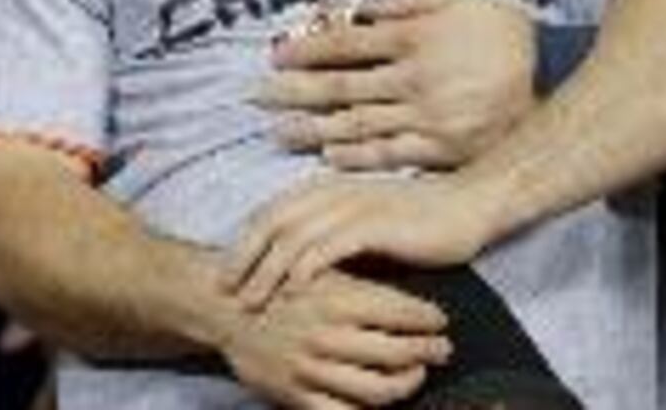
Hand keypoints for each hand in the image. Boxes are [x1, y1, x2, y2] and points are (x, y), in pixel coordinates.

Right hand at [212, 266, 452, 409]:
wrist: (224, 306)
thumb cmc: (280, 282)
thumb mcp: (321, 269)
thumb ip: (361, 283)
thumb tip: (411, 297)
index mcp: (338, 297)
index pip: (403, 313)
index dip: (430, 320)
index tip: (441, 321)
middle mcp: (328, 335)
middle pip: (399, 354)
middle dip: (429, 353)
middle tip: (442, 349)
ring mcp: (312, 368)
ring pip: (379, 389)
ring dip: (407, 384)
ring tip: (416, 375)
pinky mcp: (295, 394)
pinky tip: (378, 401)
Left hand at [225, 172, 505, 310]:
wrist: (466, 207)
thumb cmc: (415, 219)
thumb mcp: (363, 221)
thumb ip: (329, 231)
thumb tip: (294, 262)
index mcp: (325, 187)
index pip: (269, 212)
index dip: (243, 243)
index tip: (226, 275)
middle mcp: (333, 190)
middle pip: (272, 221)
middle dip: (244, 258)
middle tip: (227, 291)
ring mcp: (353, 204)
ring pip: (294, 235)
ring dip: (268, 270)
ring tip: (252, 299)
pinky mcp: (375, 222)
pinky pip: (330, 244)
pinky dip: (307, 266)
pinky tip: (295, 289)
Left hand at [261, 0, 534, 171]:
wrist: (551, 77)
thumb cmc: (501, 30)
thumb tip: (363, 7)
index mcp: (412, 36)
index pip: (344, 44)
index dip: (305, 51)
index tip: (274, 58)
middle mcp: (413, 77)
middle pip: (341, 86)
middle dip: (294, 92)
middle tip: (255, 97)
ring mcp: (427, 117)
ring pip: (357, 123)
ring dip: (312, 128)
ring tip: (278, 132)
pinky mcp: (441, 149)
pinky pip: (390, 154)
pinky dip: (356, 155)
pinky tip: (328, 155)